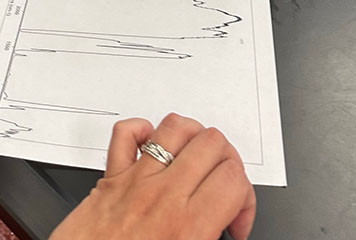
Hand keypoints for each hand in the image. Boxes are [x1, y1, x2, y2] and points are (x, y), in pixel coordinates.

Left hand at [51, 113, 255, 239]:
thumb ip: (206, 239)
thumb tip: (224, 230)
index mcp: (186, 228)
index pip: (234, 179)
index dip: (246, 198)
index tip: (236, 220)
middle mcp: (162, 196)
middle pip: (212, 143)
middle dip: (228, 163)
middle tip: (223, 189)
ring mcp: (135, 181)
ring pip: (175, 127)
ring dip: (194, 139)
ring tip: (197, 161)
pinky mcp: (109, 178)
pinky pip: (126, 133)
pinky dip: (143, 131)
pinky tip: (153, 148)